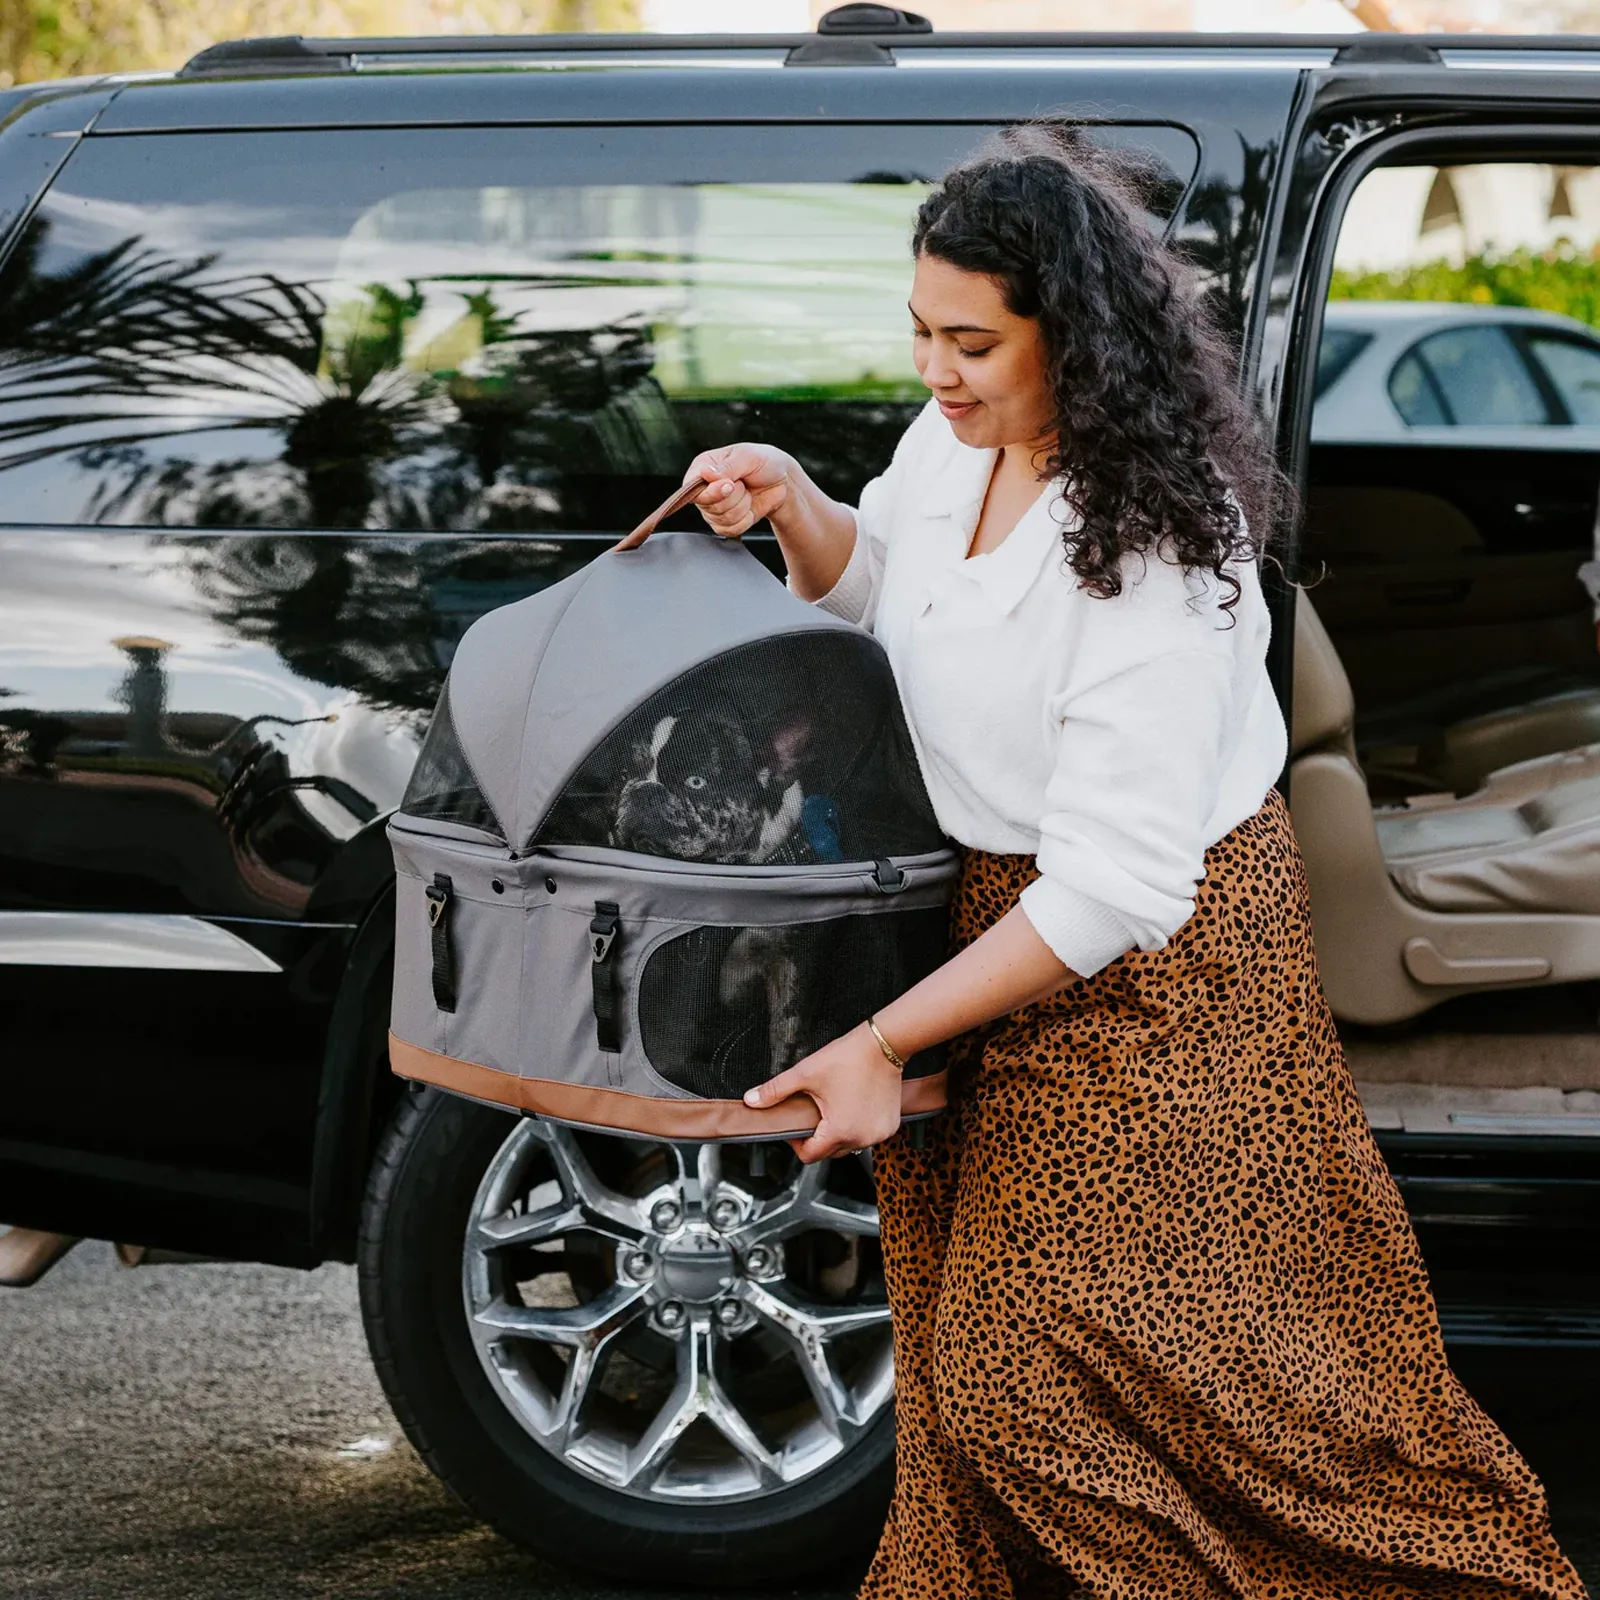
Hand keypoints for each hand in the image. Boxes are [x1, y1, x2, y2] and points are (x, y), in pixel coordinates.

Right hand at [685, 443, 794, 538]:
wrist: (782, 481)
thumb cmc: (764, 462)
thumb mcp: (748, 457)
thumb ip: (727, 467)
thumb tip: (705, 473)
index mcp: (703, 466)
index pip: (691, 488)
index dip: (711, 491)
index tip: (730, 484)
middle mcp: (704, 488)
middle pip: (708, 505)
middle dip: (734, 497)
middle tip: (743, 483)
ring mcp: (713, 507)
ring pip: (721, 519)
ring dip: (742, 507)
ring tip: (747, 492)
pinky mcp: (724, 523)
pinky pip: (730, 530)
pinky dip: (745, 520)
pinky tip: (749, 506)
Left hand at [743, 1023, 901, 1163]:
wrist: (884, 1043)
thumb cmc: (849, 1058)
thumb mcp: (805, 1074)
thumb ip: (776, 1091)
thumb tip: (752, 1100)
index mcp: (840, 1131)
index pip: (810, 1155)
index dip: (796, 1143)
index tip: (795, 1125)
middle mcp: (862, 1138)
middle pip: (830, 1152)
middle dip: (817, 1136)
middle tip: (812, 1112)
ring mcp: (879, 1134)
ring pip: (849, 1145)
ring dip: (838, 1133)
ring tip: (833, 1108)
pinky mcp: (890, 1126)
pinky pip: (866, 1136)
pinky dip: (857, 1127)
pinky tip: (853, 1107)